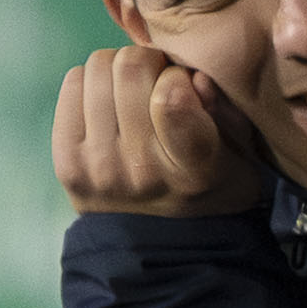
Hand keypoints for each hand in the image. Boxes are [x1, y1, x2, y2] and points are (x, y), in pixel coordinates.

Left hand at [54, 43, 260, 215]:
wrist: (160, 246)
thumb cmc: (208, 185)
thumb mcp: (239, 155)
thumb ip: (227, 112)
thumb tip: (194, 76)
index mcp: (193, 170)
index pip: (171, 96)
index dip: (177, 76)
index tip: (184, 88)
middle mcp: (141, 170)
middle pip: (131, 67)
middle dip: (150, 61)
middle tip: (158, 80)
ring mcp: (97, 168)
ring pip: (99, 67)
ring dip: (119, 68)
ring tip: (133, 90)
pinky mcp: (67, 162)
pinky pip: (72, 83)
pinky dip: (92, 80)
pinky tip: (108, 101)